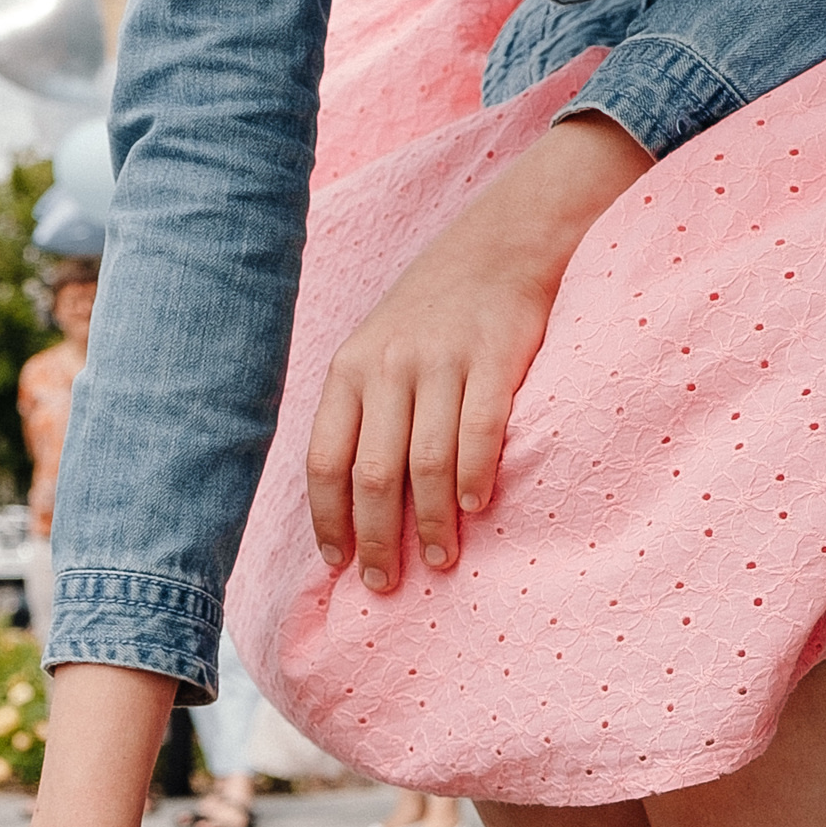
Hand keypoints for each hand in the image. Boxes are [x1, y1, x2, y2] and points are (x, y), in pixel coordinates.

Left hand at [306, 115, 648, 589]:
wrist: (500, 242)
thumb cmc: (432, 311)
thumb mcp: (377, 349)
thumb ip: (361, 412)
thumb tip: (349, 499)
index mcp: (350, 370)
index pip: (325, 460)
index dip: (328, 519)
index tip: (337, 563)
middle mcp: (388, 368)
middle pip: (372, 475)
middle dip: (376, 539)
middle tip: (384, 584)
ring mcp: (441, 363)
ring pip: (426, 465)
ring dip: (432, 524)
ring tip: (438, 560)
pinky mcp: (493, 361)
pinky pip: (479, 434)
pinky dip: (475, 479)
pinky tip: (476, 508)